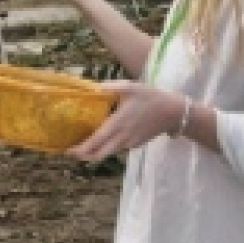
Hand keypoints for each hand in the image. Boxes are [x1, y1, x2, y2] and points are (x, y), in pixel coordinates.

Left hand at [67, 82, 184, 162]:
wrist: (174, 113)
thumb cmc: (151, 98)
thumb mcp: (130, 87)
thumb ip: (110, 88)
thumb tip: (92, 88)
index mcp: (118, 124)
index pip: (96, 142)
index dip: (81, 149)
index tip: (68, 150)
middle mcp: (122, 138)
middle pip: (100, 154)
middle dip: (84, 155)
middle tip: (71, 151)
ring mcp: (130, 143)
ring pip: (109, 152)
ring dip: (95, 152)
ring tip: (83, 144)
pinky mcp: (136, 144)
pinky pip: (118, 148)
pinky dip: (107, 147)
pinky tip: (103, 138)